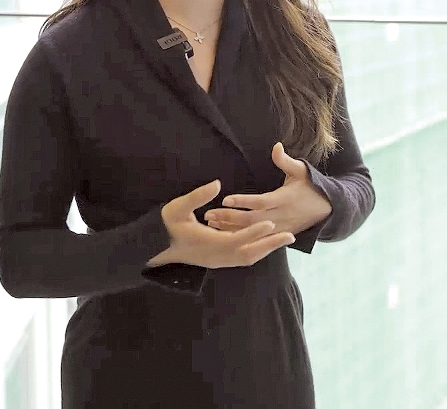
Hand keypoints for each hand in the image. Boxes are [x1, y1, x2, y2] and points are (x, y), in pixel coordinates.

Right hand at [148, 179, 294, 268]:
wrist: (155, 247)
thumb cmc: (166, 225)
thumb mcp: (178, 207)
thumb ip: (197, 196)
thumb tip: (217, 184)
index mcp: (208, 244)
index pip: (238, 240)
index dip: (255, 232)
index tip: (271, 222)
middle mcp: (216, 256)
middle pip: (249, 254)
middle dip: (271, 244)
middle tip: (291, 235)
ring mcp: (217, 261)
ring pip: (248, 259)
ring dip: (267, 249)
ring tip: (284, 239)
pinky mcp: (217, 262)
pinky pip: (242, 259)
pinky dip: (257, 252)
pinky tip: (266, 243)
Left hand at [204, 143, 332, 236]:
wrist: (327, 209)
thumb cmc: (311, 186)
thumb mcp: (301, 171)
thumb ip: (285, 160)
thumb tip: (276, 145)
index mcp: (284, 199)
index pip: (261, 202)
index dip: (243, 201)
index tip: (226, 198)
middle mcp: (281, 215)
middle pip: (251, 219)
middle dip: (230, 218)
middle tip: (209, 214)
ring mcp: (280, 228)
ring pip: (252, 232)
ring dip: (231, 229)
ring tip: (211, 224)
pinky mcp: (279, 235)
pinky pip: (258, 239)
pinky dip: (241, 238)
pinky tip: (225, 235)